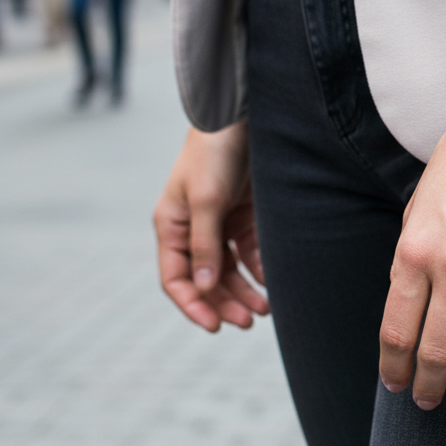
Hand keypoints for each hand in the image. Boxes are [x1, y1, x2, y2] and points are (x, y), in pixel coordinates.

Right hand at [153, 123, 268, 331]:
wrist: (243, 118)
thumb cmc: (215, 154)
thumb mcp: (207, 200)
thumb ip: (206, 244)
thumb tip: (205, 286)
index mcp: (172, 226)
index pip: (176, 278)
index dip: (193, 305)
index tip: (214, 326)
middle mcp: (194, 229)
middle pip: (208, 279)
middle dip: (226, 302)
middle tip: (250, 321)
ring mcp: (221, 223)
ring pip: (231, 269)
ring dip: (246, 290)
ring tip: (267, 309)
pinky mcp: (246, 215)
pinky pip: (252, 252)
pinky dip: (261, 268)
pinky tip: (274, 282)